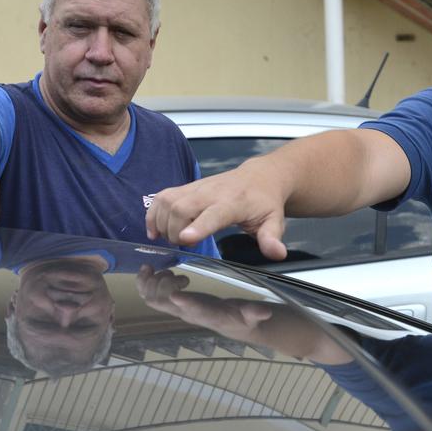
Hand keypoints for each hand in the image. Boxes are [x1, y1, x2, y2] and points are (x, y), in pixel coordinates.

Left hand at [136, 266, 272, 339]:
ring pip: (152, 299)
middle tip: (176, 273)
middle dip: (163, 286)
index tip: (177, 294)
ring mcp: (177, 309)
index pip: (194, 311)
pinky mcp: (172, 303)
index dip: (185, 304)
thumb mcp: (252, 316)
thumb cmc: (241, 318)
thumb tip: (265, 311)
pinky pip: (150, 295)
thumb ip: (255, 313)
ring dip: (150, 283)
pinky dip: (145, 282)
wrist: (232, 325)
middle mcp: (187, 313)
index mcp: (207, 314)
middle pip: (164, 304)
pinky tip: (149, 268)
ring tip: (158, 268)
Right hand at [146, 161, 290, 259]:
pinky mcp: (187, 188)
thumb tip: (277, 253)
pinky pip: (162, 197)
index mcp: (234, 202)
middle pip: (181, 207)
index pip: (213, 214)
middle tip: (182, 245)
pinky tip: (155, 230)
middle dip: (174, 230)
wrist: (259, 177)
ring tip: (168, 238)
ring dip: (161, 222)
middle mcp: (211, 192)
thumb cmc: (264, 201)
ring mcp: (197, 188)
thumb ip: (271, 238)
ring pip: (168, 200)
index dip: (198, 226)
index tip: (185, 239)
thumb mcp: (274, 221)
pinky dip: (154, 214)